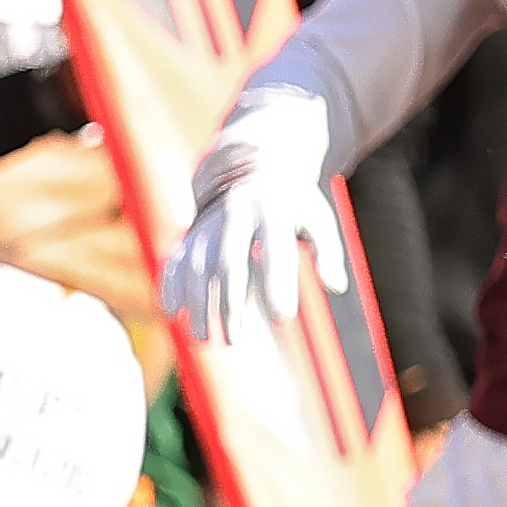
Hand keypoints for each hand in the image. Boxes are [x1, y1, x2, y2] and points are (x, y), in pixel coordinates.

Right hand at [164, 92, 353, 348]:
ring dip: (197, 304)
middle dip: (228, 304)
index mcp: (272, 212)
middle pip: (229, 264)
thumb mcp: (317, 219)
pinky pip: (175, 259)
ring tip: (203, 340)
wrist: (252, 165)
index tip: (283, 320)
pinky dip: (170, 285)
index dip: (277, 285)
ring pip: (197, 267)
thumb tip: (337, 286)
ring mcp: (208, 224)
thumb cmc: (293, 204)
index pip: (275, 253)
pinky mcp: (191, 233)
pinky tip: (171, 313)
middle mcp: (235, 217)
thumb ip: (328, 252)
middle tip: (233, 341)